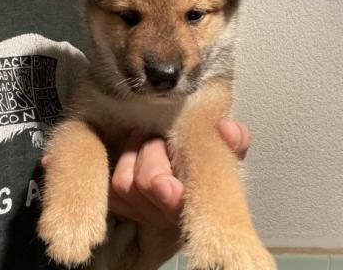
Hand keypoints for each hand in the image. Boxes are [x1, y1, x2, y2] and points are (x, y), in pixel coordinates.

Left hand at [108, 119, 249, 267]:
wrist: (181, 172)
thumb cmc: (203, 163)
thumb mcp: (225, 152)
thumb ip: (233, 141)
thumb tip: (226, 128)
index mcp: (194, 205)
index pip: (178, 208)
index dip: (168, 197)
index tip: (163, 183)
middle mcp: (166, 215)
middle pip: (146, 184)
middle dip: (153, 152)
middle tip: (160, 136)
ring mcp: (141, 212)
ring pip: (125, 182)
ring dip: (136, 152)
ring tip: (149, 138)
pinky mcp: (122, 204)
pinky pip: (111, 183)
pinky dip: (123, 160)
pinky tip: (136, 150)